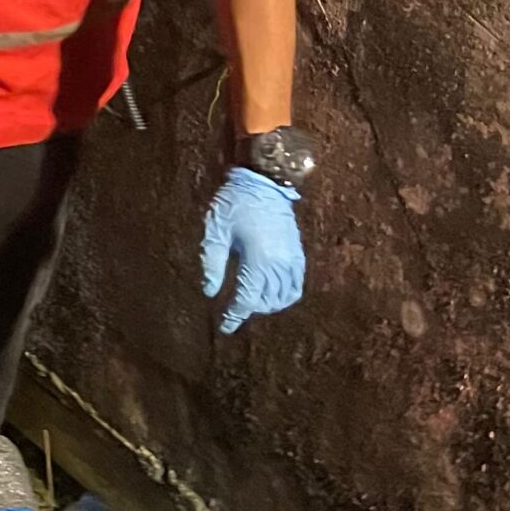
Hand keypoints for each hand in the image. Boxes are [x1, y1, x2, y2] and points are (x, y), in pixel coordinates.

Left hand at [200, 167, 304, 333]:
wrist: (264, 182)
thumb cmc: (234, 204)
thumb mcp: (215, 231)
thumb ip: (212, 263)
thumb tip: (210, 292)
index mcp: (257, 260)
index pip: (248, 299)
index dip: (235, 315)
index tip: (224, 327)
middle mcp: (279, 264)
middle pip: (266, 301)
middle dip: (249, 308)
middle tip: (232, 309)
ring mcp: (292, 260)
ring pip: (285, 297)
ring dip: (267, 304)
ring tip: (250, 301)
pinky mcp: (298, 254)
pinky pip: (297, 285)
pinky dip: (284, 295)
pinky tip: (270, 292)